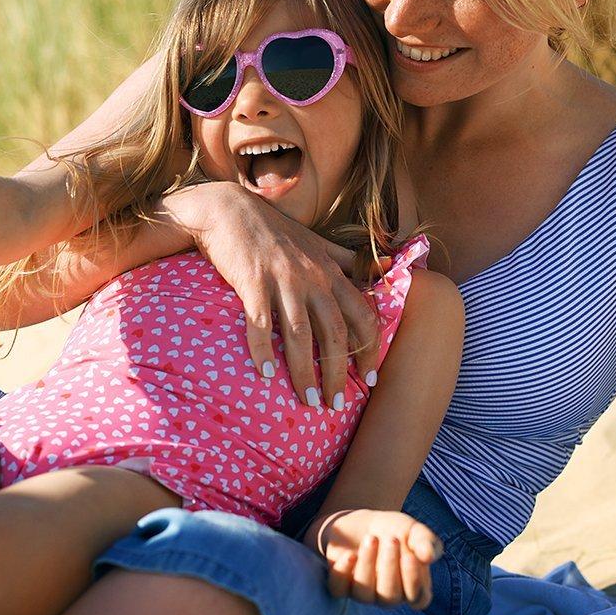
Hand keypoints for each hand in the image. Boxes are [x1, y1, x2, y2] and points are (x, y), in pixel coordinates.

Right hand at [159, 182, 380, 406]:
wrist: (229, 210)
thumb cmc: (274, 230)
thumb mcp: (317, 241)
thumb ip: (349, 259)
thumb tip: (387, 266)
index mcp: (331, 271)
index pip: (363, 315)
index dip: (370, 349)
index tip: (369, 378)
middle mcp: (312, 277)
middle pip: (335, 333)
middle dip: (339, 373)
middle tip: (336, 404)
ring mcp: (282, 280)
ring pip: (301, 335)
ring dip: (306, 372)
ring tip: (309, 401)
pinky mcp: (252, 283)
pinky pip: (260, 324)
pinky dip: (263, 351)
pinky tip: (265, 375)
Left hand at [318, 509, 444, 609]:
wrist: (363, 522)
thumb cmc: (394, 530)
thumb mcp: (413, 530)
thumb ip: (426, 541)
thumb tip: (429, 556)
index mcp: (412, 588)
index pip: (418, 599)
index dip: (414, 582)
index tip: (410, 555)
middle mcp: (389, 596)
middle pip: (390, 597)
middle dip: (390, 567)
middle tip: (391, 539)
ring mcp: (364, 594)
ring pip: (364, 594)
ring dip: (368, 565)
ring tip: (371, 538)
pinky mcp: (341, 585)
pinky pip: (339, 590)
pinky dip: (343, 573)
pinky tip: (350, 554)